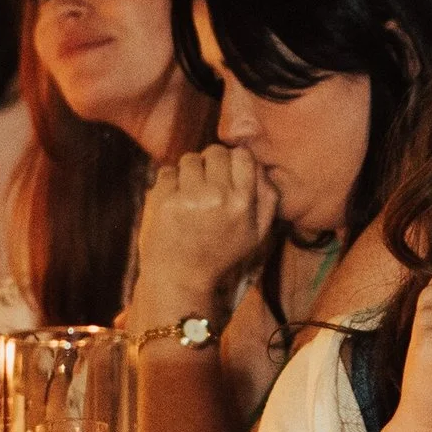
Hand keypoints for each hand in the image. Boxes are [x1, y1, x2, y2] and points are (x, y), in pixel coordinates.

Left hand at [130, 144, 272, 327]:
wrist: (182, 280)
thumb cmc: (221, 256)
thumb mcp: (257, 234)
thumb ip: (268, 198)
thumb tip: (262, 166)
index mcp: (243, 202)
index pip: (242, 156)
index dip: (233, 161)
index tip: (225, 175)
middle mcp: (218, 196)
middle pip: (215, 152)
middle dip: (210, 164)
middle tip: (206, 185)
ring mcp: (188, 196)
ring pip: (190, 159)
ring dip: (188, 172)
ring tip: (189, 195)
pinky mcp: (164, 200)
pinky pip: (167, 172)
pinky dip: (169, 183)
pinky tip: (173, 204)